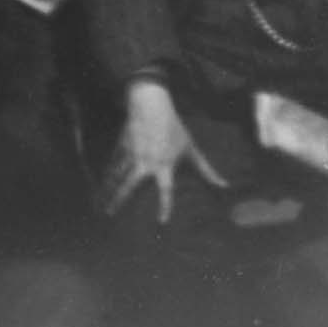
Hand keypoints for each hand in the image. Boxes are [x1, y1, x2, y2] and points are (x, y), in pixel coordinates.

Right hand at [106, 82, 222, 222]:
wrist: (150, 105)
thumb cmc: (173, 128)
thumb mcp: (191, 149)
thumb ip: (206, 170)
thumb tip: (225, 185)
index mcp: (164, 166)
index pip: (165, 191)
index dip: (165, 207)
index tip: (162, 222)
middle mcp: (144, 163)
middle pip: (128, 185)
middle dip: (118, 199)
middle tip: (109, 212)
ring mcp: (131, 154)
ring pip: (117, 174)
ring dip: (109, 187)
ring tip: (102, 200)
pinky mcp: (122, 145)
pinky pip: (114, 162)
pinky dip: (108, 172)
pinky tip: (104, 179)